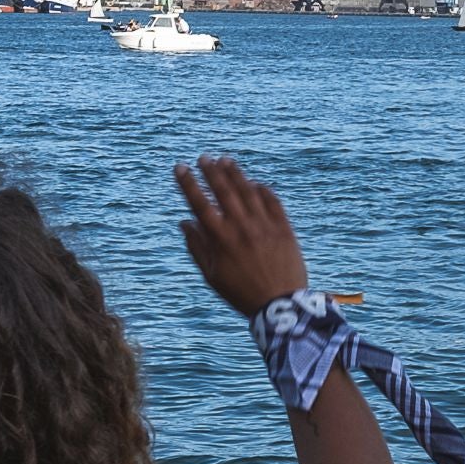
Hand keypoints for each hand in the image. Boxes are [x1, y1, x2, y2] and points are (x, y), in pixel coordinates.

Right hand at [175, 156, 310, 316]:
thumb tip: (184, 222)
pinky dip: (262, 189)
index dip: (188, 183)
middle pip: (224, 190)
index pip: (200, 203)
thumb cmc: (241, 293)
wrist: (281, 305)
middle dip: (211, 171)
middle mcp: (241, 227)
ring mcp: (264, 225)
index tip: (180, 167)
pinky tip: (255, 182)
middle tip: (204, 158)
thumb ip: (197, 247)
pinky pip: (272, 201)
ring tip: (226, 161)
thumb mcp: (212, 275)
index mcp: (220, 239)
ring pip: (248, 190)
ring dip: (235, 173)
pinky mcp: (284, 228)